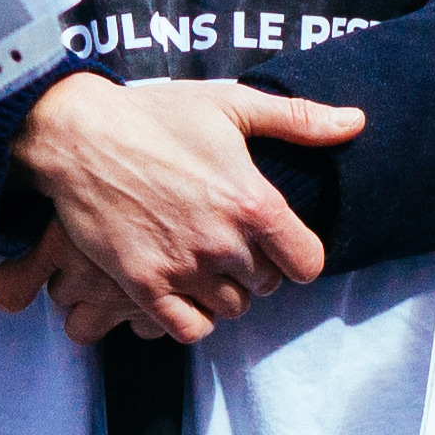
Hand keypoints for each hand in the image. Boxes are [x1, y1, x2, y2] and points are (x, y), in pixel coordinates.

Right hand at [0, 73, 364, 343]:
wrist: (77, 134)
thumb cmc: (155, 115)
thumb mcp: (230, 104)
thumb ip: (298, 120)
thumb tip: (357, 122)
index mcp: (253, 203)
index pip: (307, 264)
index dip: (295, 254)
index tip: (274, 239)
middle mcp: (224, 243)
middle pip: (267, 287)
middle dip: (253, 266)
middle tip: (225, 238)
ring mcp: (183, 268)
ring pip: (230, 308)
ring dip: (221, 290)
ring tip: (199, 258)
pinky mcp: (144, 285)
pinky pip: (189, 329)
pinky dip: (190, 317)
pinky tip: (180, 288)